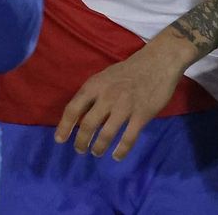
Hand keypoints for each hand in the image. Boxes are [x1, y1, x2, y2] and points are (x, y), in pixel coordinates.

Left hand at [54, 38, 184, 160]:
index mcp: (95, 85)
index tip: (60, 140)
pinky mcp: (142, 114)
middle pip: (87, 124)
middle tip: (80, 149)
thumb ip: (92, 94)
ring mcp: (125, 106)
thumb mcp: (104, 77)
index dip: (64, 126)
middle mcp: (107, 96)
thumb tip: (77, 116)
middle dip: (81, 141)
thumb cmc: (128, 71)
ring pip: (106, 133)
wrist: (157, 62)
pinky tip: (117, 156)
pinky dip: (121, 150)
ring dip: (98, 147)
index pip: (73, 108)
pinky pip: (128, 137)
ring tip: (96, 152)